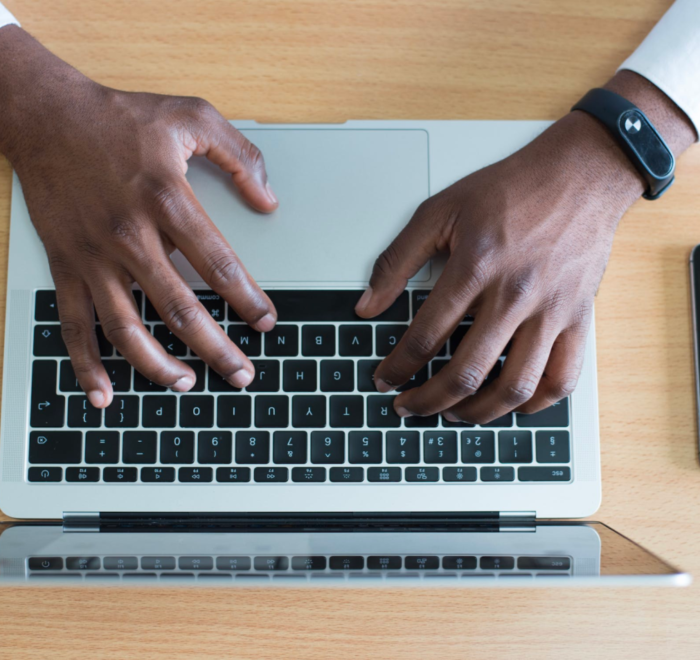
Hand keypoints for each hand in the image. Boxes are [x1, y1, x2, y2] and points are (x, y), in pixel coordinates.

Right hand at [0, 28, 278, 407]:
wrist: (45, 116)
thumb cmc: (120, 117)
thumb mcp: (191, 116)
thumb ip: (239, 156)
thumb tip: (269, 200)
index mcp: (167, 200)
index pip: (219, 266)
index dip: (248, 300)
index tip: (266, 322)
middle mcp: (130, 235)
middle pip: (180, 309)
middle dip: (217, 349)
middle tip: (243, 375)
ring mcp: (94, 256)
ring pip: (127, 328)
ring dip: (158, 366)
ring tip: (188, 385)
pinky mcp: (66, 266)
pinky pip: (74, 324)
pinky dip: (86, 364)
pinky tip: (104, 393)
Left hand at [355, 109, 648, 423]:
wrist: (579, 174)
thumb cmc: (510, 191)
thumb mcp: (439, 211)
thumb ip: (397, 260)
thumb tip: (367, 305)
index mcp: (475, 267)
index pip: (425, 336)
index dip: (397, 367)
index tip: (384, 379)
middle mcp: (515, 295)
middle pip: (465, 372)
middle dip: (427, 401)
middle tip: (408, 407)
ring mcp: (551, 311)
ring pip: (514, 387)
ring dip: (477, 413)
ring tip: (453, 414)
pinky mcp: (579, 318)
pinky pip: (562, 379)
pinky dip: (535, 404)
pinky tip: (511, 405)